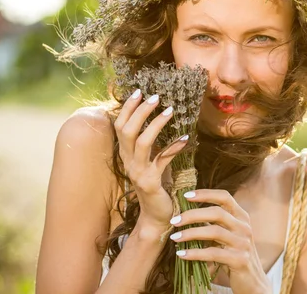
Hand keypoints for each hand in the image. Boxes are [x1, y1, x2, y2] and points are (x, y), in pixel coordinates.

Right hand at [114, 89, 189, 233]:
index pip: (120, 126)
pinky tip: (186, 138)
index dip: (127, 108)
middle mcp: (128, 162)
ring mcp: (138, 173)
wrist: (157, 216)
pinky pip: (162, 160)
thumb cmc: (158, 184)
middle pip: (127, 131)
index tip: (138, 91)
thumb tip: (161, 118)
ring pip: (142, 143)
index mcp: (126, 155)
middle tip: (155, 97)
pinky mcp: (151, 182)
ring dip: (156, 124)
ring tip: (170, 110)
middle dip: (140, 111)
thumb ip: (153, 143)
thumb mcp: (153, 160)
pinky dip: (174, 147)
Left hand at [169, 189, 271, 293]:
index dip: (206, 194)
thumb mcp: (229, 236)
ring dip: (190, 233)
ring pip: (214, 232)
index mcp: (242, 217)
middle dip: (192, 215)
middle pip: (217, 212)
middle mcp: (244, 227)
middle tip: (174, 220)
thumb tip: (187, 214)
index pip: (225, 197)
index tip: (186, 196)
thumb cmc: (235, 256)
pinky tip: (181, 254)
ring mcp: (243, 243)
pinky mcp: (240, 260)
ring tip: (174, 237)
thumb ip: (216, 224)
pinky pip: (213, 253)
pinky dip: (195, 253)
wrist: (253, 282)